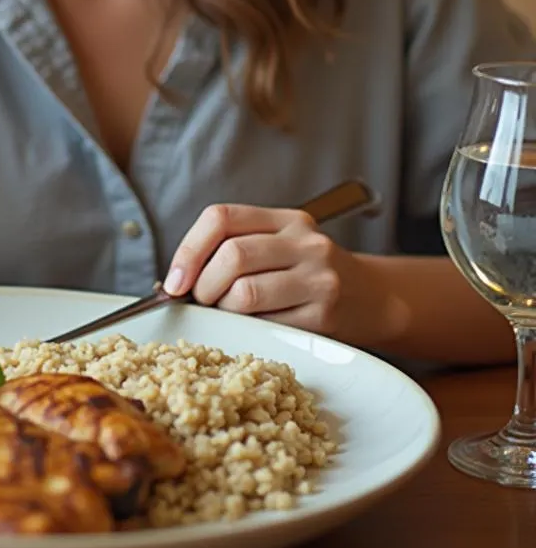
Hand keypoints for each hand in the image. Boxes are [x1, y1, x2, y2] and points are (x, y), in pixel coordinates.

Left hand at [163, 204, 404, 347]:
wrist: (373, 298)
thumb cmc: (309, 274)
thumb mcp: (281, 246)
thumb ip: (235, 249)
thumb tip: (174, 280)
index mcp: (285, 218)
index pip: (221, 217)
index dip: (188, 250)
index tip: (174, 280)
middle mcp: (304, 241)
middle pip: (231, 255)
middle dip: (203, 286)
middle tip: (203, 301)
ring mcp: (318, 277)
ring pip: (244, 293)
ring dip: (223, 310)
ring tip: (230, 313)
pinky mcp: (324, 314)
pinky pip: (266, 324)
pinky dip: (248, 329)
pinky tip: (256, 326)